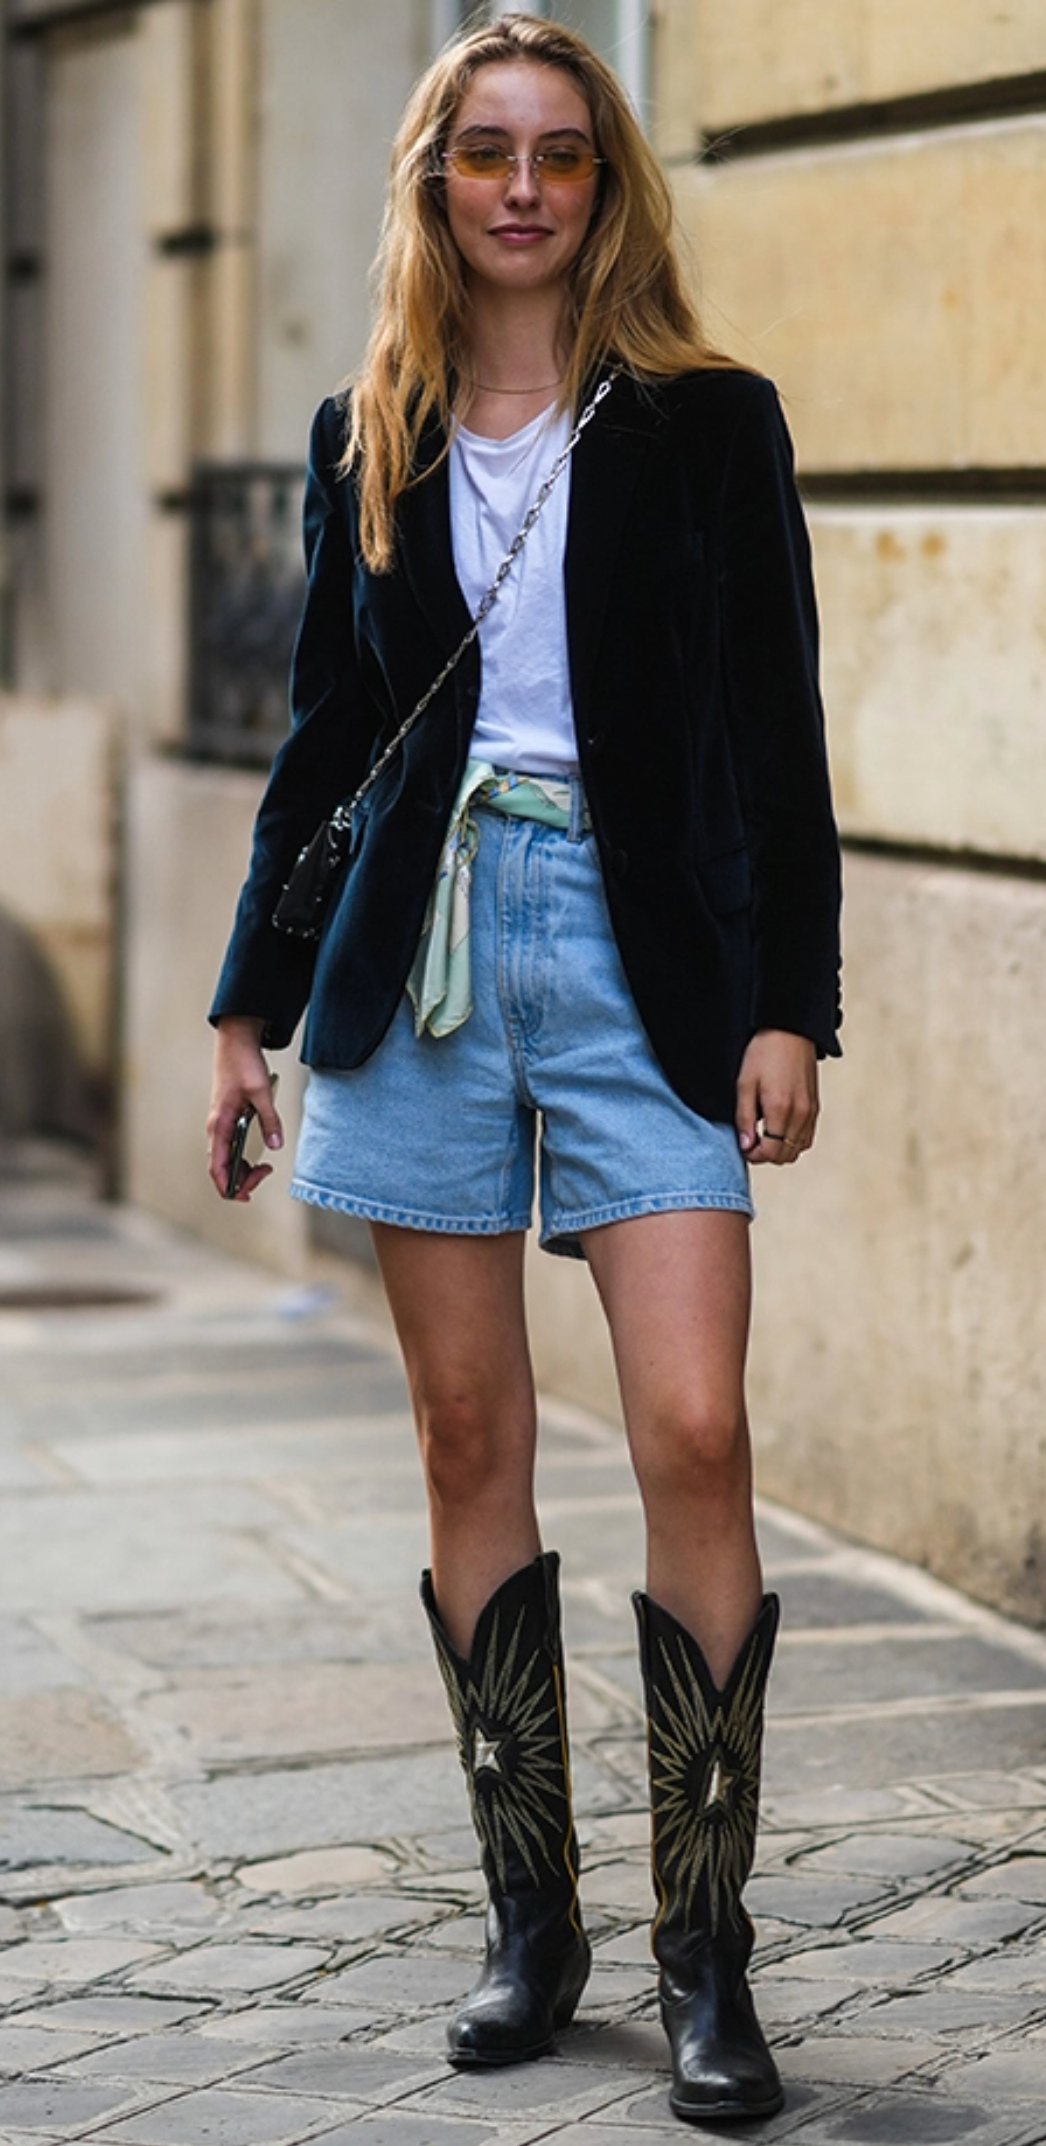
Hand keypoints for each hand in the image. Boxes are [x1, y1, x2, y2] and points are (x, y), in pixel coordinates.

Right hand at [207, 1017, 283, 1200]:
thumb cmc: (243, 1064)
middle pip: (222, 1168)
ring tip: (264, 1168)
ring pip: (227, 1159)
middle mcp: (216, 1128)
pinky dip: (243, 1157)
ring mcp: (221, 1125)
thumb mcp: (261, 1093)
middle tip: (265, 1174)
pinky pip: (231, 1147)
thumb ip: (270, 1120)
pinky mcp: (228, 1119)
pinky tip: (257, 1156)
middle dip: (241, 1179)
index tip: (245, 1195)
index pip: (217, 1167)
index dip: (229, 1187)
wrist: (236, 1042)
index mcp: (219, 1125)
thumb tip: (276, 1146)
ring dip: (243, 1169)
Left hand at [736, 1030, 818, 1165]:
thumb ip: (745, 1118)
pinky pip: (807, 1137)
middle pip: (785, 1155)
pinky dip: (793, 1141)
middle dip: (765, 1154)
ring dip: (780, 1149)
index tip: (743, 1146)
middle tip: (750, 1141)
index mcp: (780, 1109)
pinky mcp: (816, 1107)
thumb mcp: (744, 1084)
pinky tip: (778, 1128)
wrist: (790, 1031)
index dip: (753, 1156)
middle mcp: (800, 1114)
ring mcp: (811, 1112)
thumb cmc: (763, 1054)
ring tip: (763, 1134)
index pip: (770, 1152)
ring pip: (798, 1150)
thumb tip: (746, 1146)